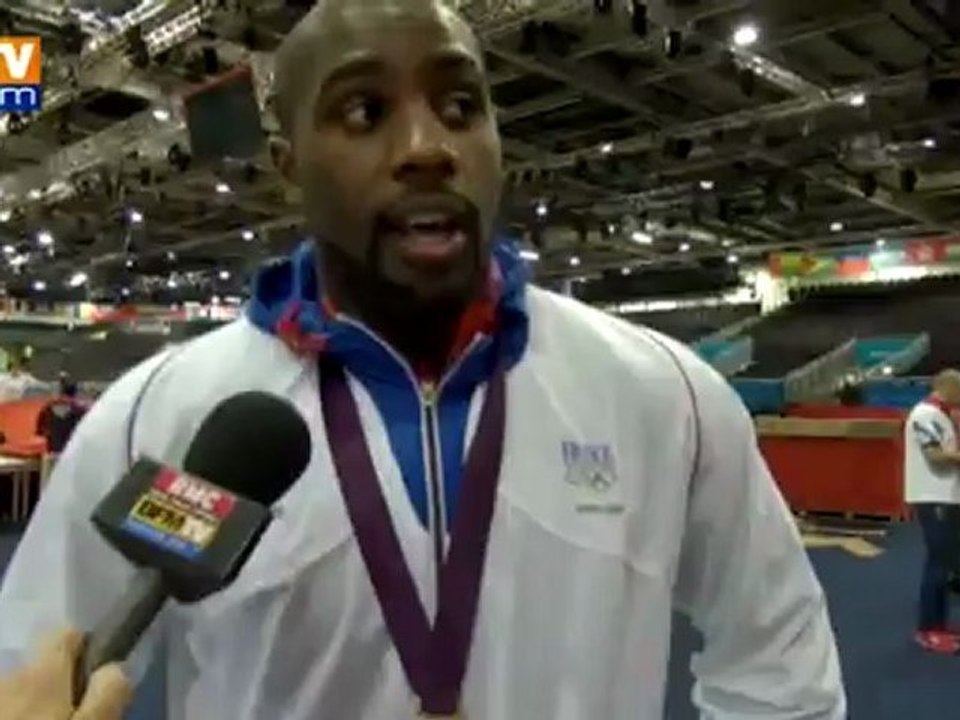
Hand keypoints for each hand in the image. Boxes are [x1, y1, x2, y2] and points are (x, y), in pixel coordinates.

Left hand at [0, 629, 131, 719]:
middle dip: (54, 694)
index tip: (93, 687)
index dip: (85, 654)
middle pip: (39, 673)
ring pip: (14, 699)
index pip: (66, 634)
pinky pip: (2, 711)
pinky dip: (10, 718)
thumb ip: (108, 697)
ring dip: (25, 714)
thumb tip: (115, 667)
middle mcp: (7, 680)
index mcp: (41, 677)